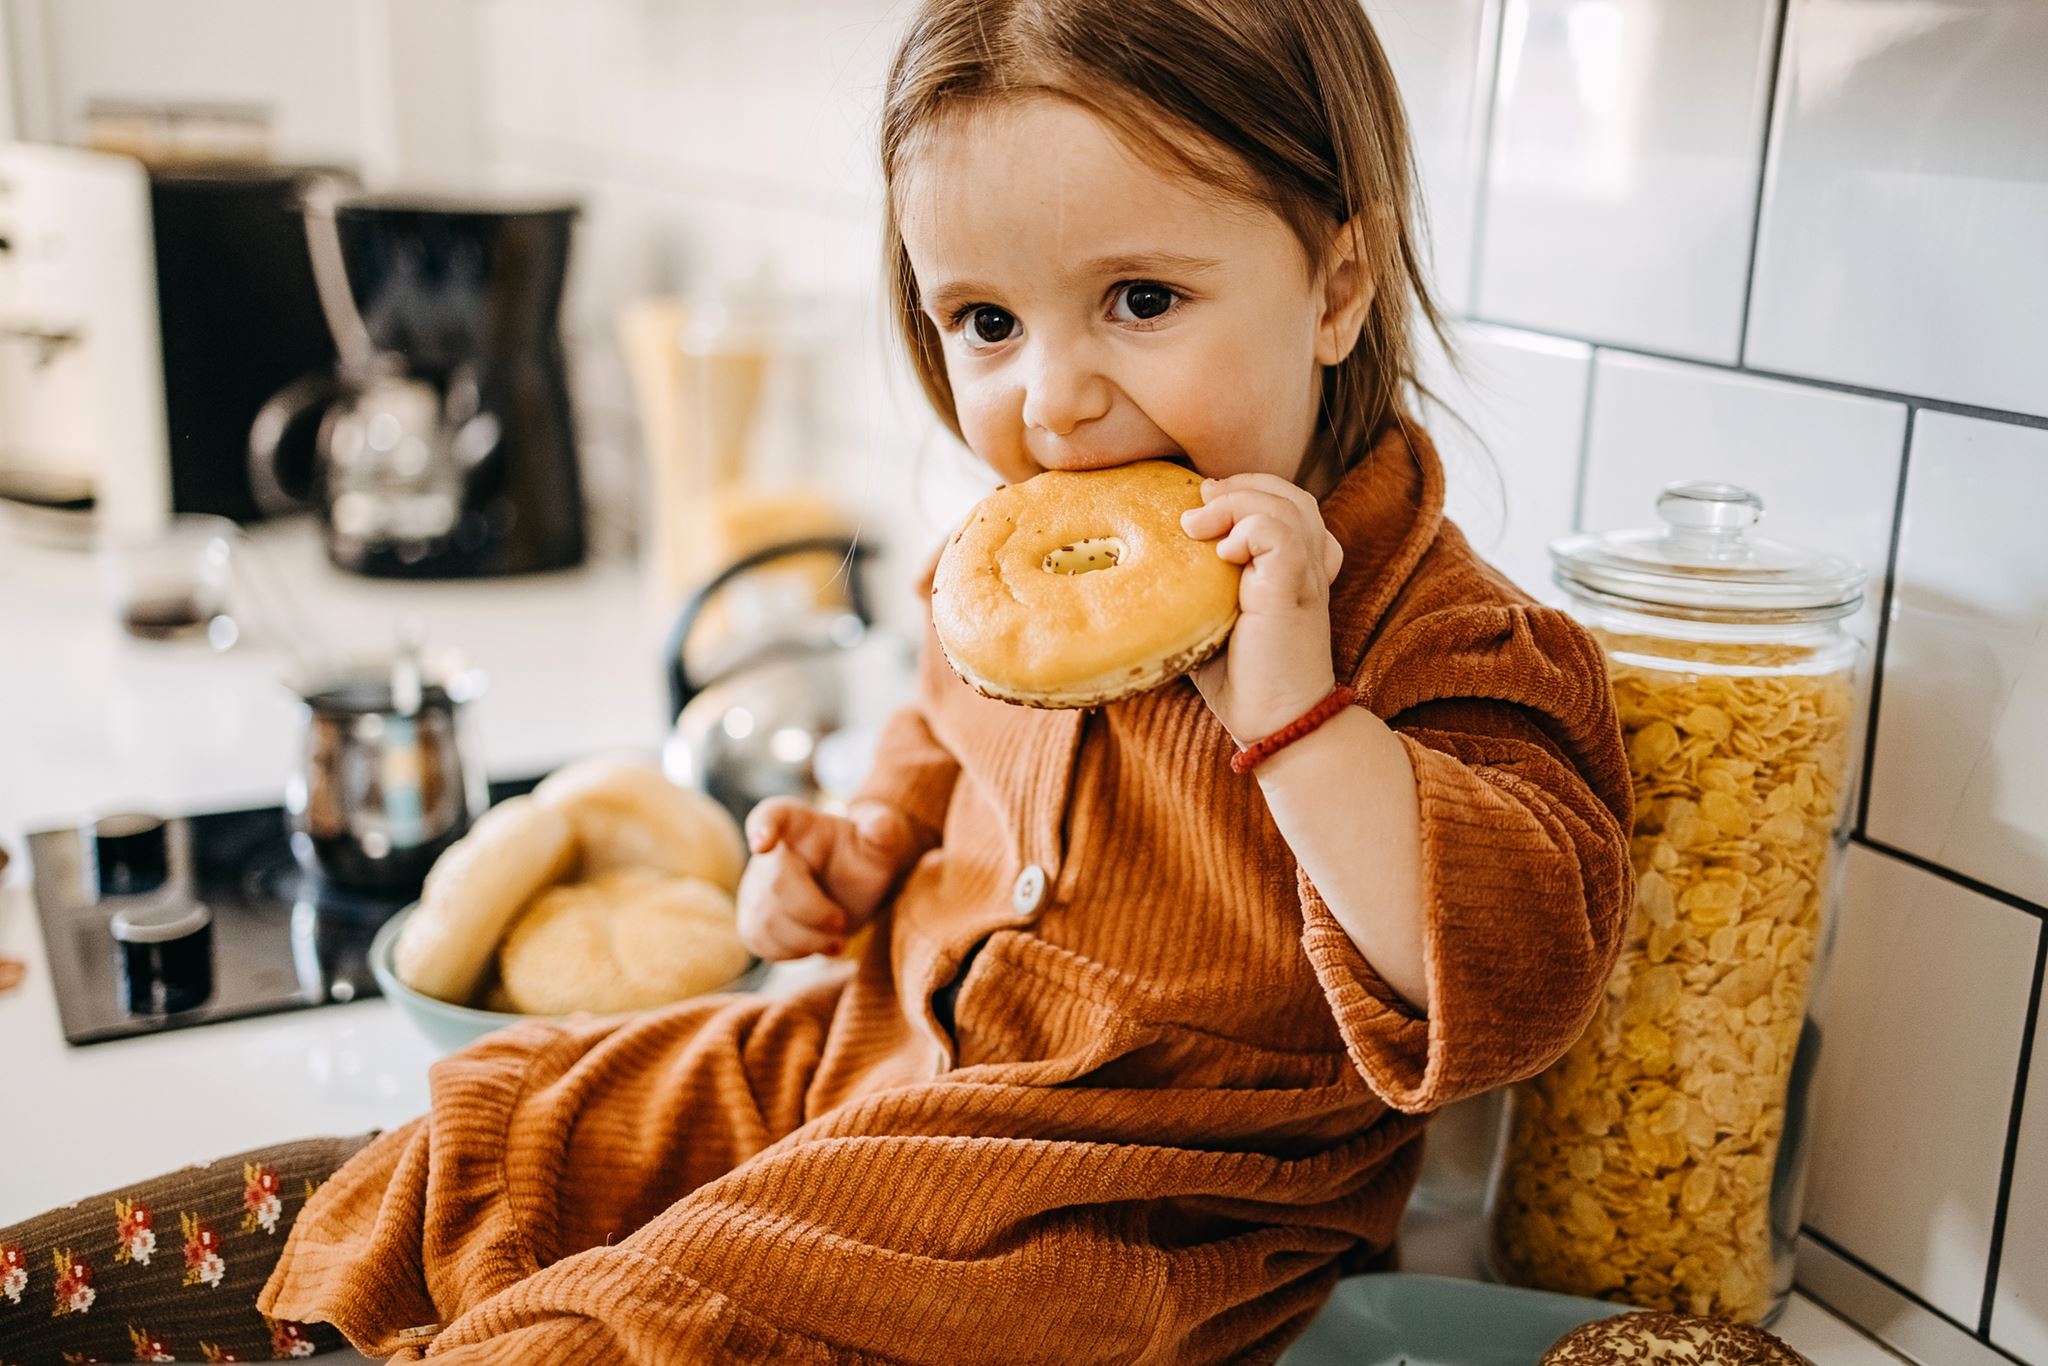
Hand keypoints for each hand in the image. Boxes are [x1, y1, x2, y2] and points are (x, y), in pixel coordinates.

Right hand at [737, 799, 925, 959]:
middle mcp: (768, 854)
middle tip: (841, 921)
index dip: (762, 828)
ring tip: (837, 939)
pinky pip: (761, 942)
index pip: (770, 815)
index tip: (762, 844)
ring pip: (766, 922)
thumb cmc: (865, 856)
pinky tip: (820, 945)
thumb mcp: (882, 840)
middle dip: (813, 911)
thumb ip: (883, 829)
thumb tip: (880, 826)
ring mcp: (755, 888)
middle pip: (775, 885)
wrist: (855, 888)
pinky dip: (795, 952)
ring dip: (807, 939)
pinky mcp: (753, 920)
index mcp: (796, 823)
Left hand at [1179, 472, 1343, 742]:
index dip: (1247, 491)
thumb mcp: (1208, 618)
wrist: (1275, 723)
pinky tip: (1223, 554)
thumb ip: (1192, 583)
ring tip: (1197, 527)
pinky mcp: (1296, 591)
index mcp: (1293, 567)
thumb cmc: (1239, 676)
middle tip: (1199, 503)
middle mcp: (1307, 566)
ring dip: (1237, 503)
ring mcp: (1306, 577)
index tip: (1203, 506)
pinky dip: (1250, 530)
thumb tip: (1136, 561)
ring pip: (1288, 505)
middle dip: (1241, 487)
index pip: (1284, 502)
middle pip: (1290, 495)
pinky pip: (1283, 537)